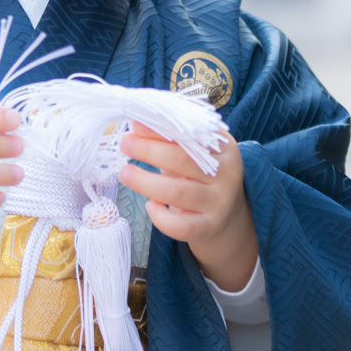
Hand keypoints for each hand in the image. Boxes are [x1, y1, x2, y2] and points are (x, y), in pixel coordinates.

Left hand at [119, 123, 256, 289]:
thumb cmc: (200, 174)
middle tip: (125, 144)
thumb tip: (136, 124)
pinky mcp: (208, 227)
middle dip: (149, 151)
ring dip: (145, 182)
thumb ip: (172, 137)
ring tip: (124, 173)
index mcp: (224, 148)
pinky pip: (181, 225)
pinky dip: (161, 217)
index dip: (160, 129)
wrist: (226, 213)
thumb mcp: (195, 151)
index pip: (190, 134)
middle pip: (182, 161)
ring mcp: (219, 203)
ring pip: (177, 193)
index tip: (135, 124)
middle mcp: (226, 174)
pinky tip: (150, 206)